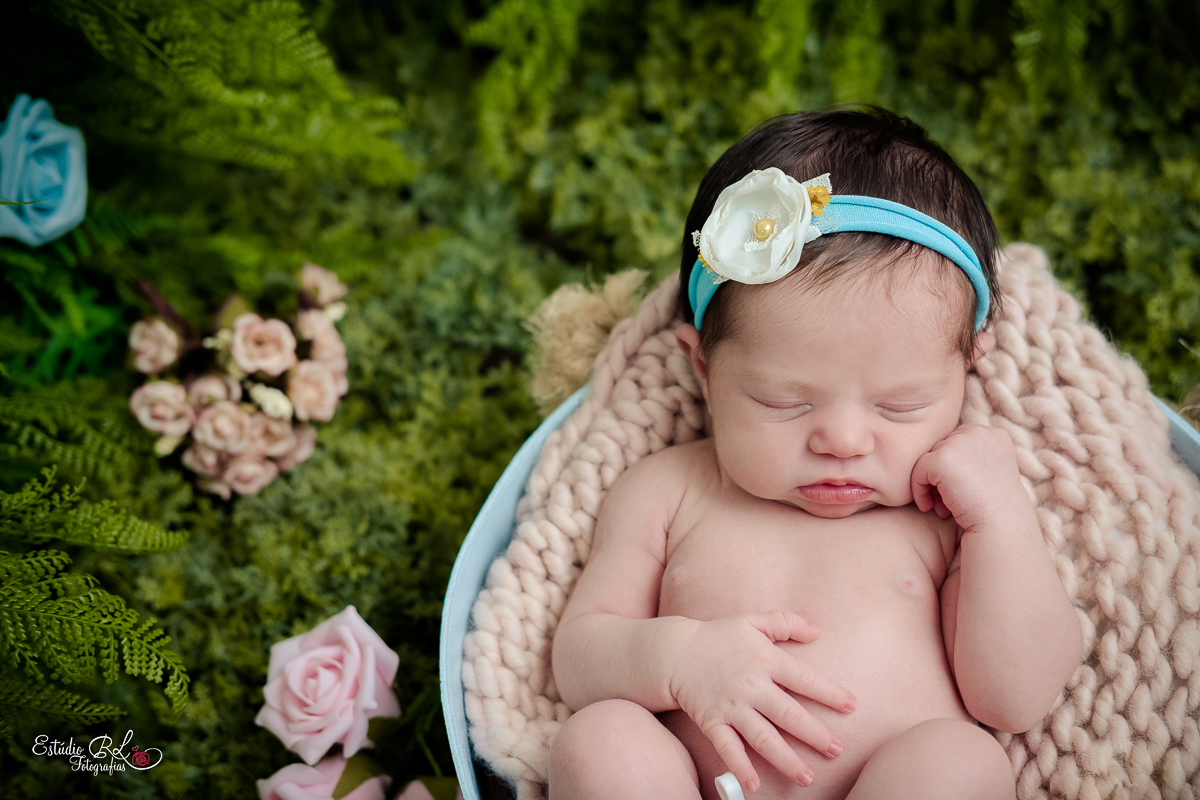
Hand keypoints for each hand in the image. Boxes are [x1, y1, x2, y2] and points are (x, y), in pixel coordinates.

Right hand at [668, 612, 855, 791]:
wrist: (675, 652)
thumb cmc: (718, 636)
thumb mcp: (752, 620)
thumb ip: (785, 622)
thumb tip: (817, 632)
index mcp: (764, 659)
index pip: (803, 678)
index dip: (829, 693)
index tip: (851, 707)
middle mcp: (750, 685)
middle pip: (788, 714)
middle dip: (814, 734)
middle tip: (836, 750)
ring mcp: (731, 706)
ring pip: (762, 737)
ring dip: (785, 758)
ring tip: (806, 776)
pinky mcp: (712, 721)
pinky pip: (727, 747)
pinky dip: (739, 766)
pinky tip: (753, 784)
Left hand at [909, 424, 1031, 532]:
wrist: (1002, 527)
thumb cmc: (994, 507)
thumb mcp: (989, 473)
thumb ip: (970, 457)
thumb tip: (937, 454)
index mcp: (993, 434)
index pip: (957, 441)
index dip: (953, 468)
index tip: (957, 491)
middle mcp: (978, 432)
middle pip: (941, 448)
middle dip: (940, 476)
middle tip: (946, 502)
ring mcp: (959, 444)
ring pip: (927, 459)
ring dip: (930, 484)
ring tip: (941, 506)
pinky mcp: (942, 459)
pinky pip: (917, 471)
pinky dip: (919, 491)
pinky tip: (930, 508)